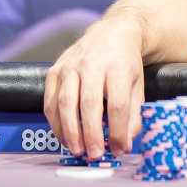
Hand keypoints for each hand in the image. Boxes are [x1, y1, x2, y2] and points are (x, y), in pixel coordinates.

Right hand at [43, 17, 145, 159]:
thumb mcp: (137, 84)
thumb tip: (125, 142)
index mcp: (118, 66)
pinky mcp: (55, 69)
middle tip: (94, 153)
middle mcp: (93, 63)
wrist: (113, 32)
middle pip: (89, 103)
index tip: (119, 147)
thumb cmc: (125, 61)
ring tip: (77, 149)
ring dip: (70, 130)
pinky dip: (55, 122)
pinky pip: (50, 100)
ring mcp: (71, 66)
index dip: (117, 130)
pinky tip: (63, 135)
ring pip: (66, 102)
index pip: (117, 103)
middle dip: (91, 133)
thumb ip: (133, 114)